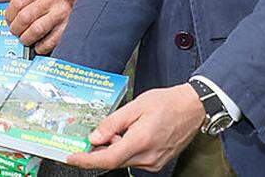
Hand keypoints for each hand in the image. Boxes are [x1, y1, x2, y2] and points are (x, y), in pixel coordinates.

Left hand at [0, 0, 76, 53]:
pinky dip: (40, 46)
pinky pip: (49, 42)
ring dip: (26, 38)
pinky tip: (38, 43)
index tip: (9, 21)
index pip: (17, 1)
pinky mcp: (69, 27)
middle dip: (16, 29)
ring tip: (25, 38)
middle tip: (16, 32)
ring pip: (36, 30)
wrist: (77, 5)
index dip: (9, 15)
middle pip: (25, 17)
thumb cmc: (49, 0)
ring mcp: (62, 12)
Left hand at [66, 83, 202, 171]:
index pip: (108, 159)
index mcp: (141, 141)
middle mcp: (148, 156)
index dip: (86, 160)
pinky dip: (124, 150)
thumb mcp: (136, 106)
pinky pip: (134, 160)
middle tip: (87, 140)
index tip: (71, 157)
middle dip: (97, 152)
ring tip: (115, 131)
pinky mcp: (157, 162)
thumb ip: (113, 123)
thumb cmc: (167, 103)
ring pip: (123, 161)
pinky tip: (126, 136)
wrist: (193, 108)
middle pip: (113, 162)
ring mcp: (154, 162)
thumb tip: (94, 137)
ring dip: (113, 149)